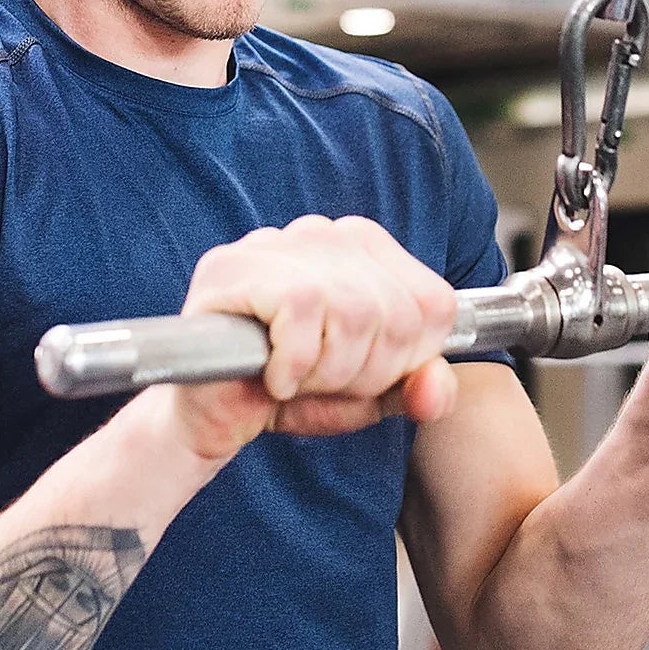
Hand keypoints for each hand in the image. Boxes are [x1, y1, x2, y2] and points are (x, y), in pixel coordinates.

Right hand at [163, 215, 458, 460]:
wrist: (212, 416)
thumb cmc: (293, 392)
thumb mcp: (372, 395)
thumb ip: (418, 390)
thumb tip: (435, 387)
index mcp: (371, 250)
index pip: (436, 306)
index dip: (407, 360)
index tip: (362, 375)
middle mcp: (331, 233)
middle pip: (399, 315)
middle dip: (366, 373)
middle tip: (321, 382)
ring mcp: (282, 242)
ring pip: (354, 313)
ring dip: (327, 372)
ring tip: (296, 378)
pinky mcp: (239, 266)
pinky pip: (303, 314)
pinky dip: (292, 367)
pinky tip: (272, 376)